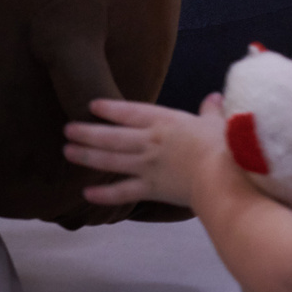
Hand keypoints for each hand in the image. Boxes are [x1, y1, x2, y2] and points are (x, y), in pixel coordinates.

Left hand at [66, 94, 229, 208]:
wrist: (220, 175)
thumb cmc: (223, 144)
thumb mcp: (218, 121)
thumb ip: (211, 110)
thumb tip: (214, 97)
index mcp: (165, 122)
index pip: (131, 112)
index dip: (110, 109)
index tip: (91, 105)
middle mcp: (149, 142)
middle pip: (112, 137)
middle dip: (87, 132)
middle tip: (68, 130)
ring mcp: (147, 166)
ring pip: (110, 161)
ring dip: (87, 156)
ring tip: (68, 152)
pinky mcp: (150, 189)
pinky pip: (122, 192)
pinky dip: (103, 194)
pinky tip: (86, 192)